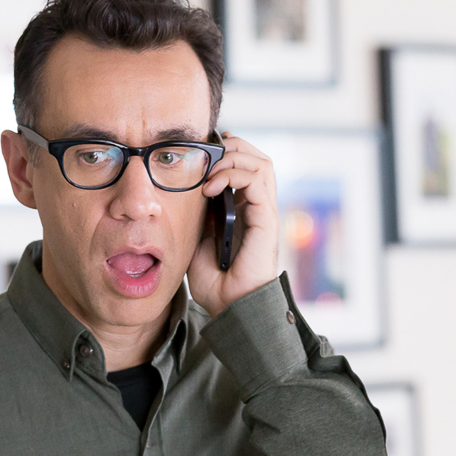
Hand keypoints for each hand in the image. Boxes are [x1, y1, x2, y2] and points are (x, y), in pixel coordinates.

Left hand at [188, 131, 278, 316]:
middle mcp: (258, 208)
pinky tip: (211, 187)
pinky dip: (233, 174)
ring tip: (210, 172)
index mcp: (245, 210)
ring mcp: (264, 212)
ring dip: (233, 158)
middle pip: (257, 158)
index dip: (228, 152)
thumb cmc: (217, 282)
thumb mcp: (198, 240)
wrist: (231, 307)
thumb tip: (189, 191)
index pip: (246, 166)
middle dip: (232, 147)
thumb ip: (200, 216)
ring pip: (262, 163)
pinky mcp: (266, 219)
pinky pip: (257, 180)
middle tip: (207, 156)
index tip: (203, 152)